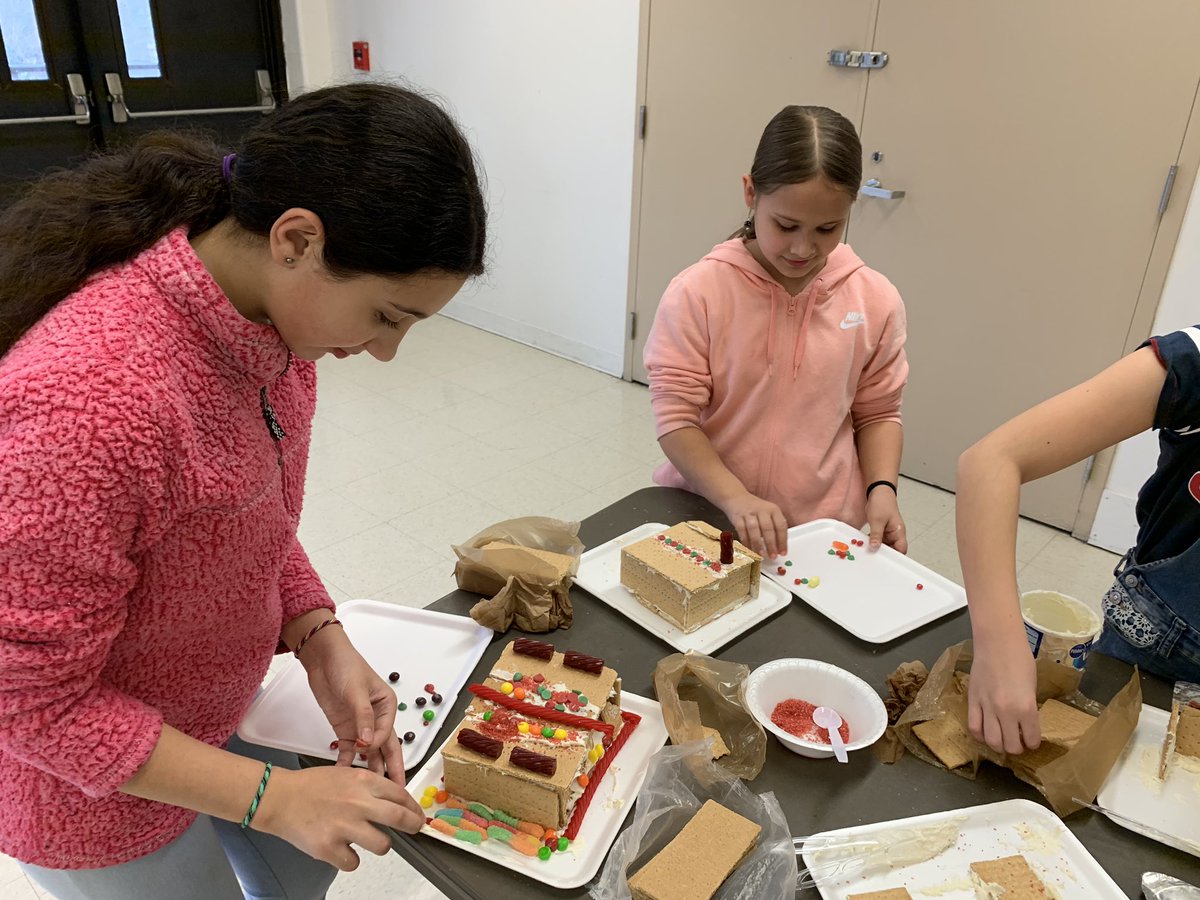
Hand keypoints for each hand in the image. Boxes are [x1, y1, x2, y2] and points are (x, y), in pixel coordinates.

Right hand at [254, 762, 424, 870]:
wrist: (280, 798)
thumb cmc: (311, 786)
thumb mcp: (345, 774)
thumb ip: (369, 786)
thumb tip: (395, 801)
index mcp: (362, 781)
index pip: (400, 795)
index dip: (413, 807)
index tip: (417, 814)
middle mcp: (357, 803)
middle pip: (400, 818)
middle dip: (413, 826)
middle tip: (415, 829)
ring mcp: (344, 826)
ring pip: (382, 845)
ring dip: (381, 845)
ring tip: (369, 840)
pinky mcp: (329, 848)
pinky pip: (354, 862)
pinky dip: (350, 859)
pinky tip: (342, 848)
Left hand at [299, 630, 406, 783]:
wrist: (323, 658)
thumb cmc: (346, 665)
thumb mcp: (356, 689)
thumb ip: (363, 716)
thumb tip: (368, 740)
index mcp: (387, 706)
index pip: (386, 732)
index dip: (377, 743)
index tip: (365, 747)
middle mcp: (377, 719)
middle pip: (385, 749)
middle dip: (391, 771)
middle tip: (396, 792)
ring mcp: (360, 726)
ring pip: (368, 754)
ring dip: (369, 771)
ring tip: (370, 792)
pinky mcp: (344, 730)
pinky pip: (348, 752)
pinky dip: (346, 764)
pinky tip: (344, 777)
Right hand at [720, 491, 788, 557]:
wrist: (736, 497)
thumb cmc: (755, 509)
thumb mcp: (768, 514)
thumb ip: (774, 527)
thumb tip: (779, 547)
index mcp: (773, 509)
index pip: (781, 526)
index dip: (783, 541)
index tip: (783, 553)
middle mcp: (762, 510)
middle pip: (768, 528)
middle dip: (771, 544)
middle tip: (773, 556)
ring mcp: (749, 513)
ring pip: (754, 529)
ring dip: (758, 543)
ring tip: (761, 554)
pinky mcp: (737, 517)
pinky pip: (742, 530)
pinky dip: (746, 541)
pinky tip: (749, 549)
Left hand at [865, 487, 907, 552]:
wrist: (878, 492)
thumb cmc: (882, 503)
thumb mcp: (877, 521)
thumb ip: (876, 535)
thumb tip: (875, 548)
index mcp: (899, 532)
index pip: (901, 549)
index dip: (895, 557)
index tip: (885, 560)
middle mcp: (895, 534)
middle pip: (892, 549)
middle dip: (883, 553)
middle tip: (873, 556)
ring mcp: (888, 532)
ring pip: (884, 545)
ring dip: (876, 547)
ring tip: (867, 550)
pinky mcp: (881, 530)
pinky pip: (878, 540)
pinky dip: (873, 542)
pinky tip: (865, 543)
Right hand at [967, 636, 1040, 753]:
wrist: (998, 643)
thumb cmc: (1021, 660)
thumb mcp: (1032, 688)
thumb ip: (1028, 708)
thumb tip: (1024, 724)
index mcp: (1026, 708)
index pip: (1031, 739)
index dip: (1032, 743)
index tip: (1031, 741)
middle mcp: (1006, 712)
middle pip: (1010, 745)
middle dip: (1015, 748)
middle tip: (1017, 744)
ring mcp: (987, 707)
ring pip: (991, 740)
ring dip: (998, 746)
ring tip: (1001, 742)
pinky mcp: (972, 701)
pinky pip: (974, 726)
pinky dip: (980, 735)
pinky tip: (985, 733)